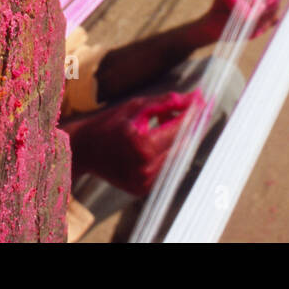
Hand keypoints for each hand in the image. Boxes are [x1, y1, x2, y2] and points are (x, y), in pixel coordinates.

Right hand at [66, 90, 203, 195]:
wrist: (84, 150)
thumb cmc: (108, 124)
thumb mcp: (135, 107)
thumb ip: (165, 103)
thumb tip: (192, 99)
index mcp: (142, 145)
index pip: (179, 129)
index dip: (194, 114)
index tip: (204, 101)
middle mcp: (145, 167)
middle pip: (182, 145)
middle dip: (192, 125)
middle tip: (200, 108)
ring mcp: (144, 182)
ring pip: (176, 157)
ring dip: (180, 138)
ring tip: (170, 120)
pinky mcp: (143, 189)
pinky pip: (165, 167)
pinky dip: (167, 152)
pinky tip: (159, 137)